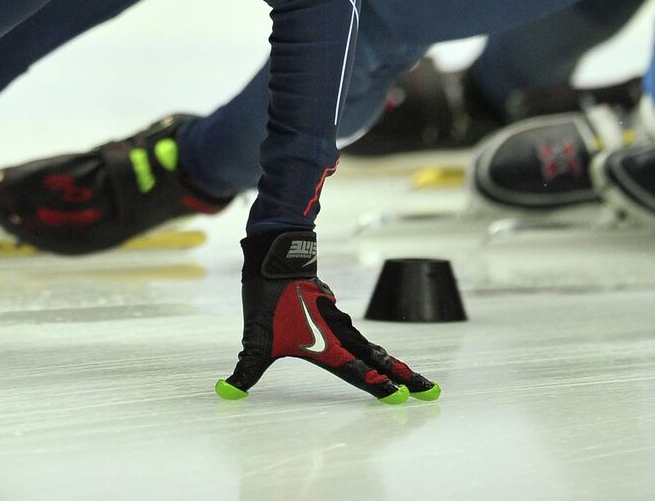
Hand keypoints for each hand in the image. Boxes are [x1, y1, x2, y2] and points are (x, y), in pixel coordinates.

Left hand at [217, 229, 440, 402]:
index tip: (403, 399)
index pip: (360, 373)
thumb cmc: (269, 297)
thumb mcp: (256, 339)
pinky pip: (357, 333)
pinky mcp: (331, 309)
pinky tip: (369, 349)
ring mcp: (338, 320)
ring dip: (389, 362)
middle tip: (429, 391)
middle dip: (404, 376)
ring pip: (370, 345)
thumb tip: (226, 392)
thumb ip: (246, 370)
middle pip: (378, 360)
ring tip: (406, 375)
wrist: (277, 255)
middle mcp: (340, 335)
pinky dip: (369, 346)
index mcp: (327, 346)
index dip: (380, 387)